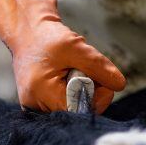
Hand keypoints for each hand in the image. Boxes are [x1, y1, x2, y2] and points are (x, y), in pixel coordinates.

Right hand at [0, 0, 125, 113]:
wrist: (26, 33)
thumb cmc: (47, 38)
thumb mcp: (76, 47)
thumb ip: (99, 66)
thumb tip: (119, 85)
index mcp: (42, 93)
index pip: (81, 110)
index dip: (97, 96)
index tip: (99, 76)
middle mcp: (36, 107)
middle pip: (79, 111)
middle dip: (90, 92)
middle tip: (82, 69)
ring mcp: (36, 108)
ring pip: (75, 109)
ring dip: (82, 91)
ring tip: (72, 72)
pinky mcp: (40, 106)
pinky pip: (67, 104)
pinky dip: (74, 92)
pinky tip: (67, 78)